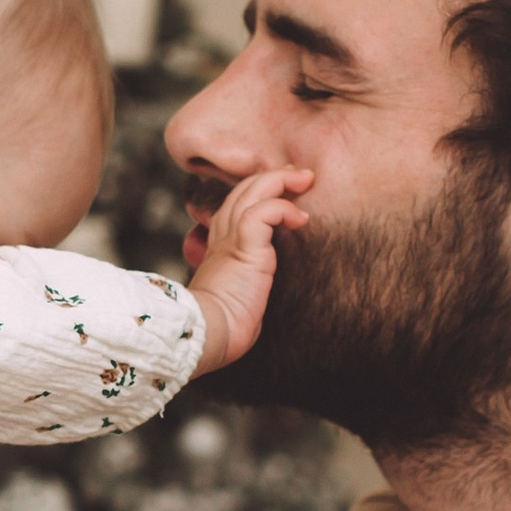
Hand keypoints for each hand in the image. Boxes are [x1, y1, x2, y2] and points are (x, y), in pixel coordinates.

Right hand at [188, 167, 311, 372]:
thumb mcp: (239, 297)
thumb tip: (262, 293)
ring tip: (305, 180)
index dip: (260, 191)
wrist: (205, 334)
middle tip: (301, 175)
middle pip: (244, 189)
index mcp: (219, 246)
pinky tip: (299, 219)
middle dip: (275, 177)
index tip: (287, 190)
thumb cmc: (222, 327)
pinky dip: (283, 208)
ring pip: (253, 190)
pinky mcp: (243, 247)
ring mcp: (231, 239)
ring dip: (281, 180)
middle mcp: (222, 236)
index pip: (237, 204)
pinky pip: (263, 212)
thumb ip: (250, 285)